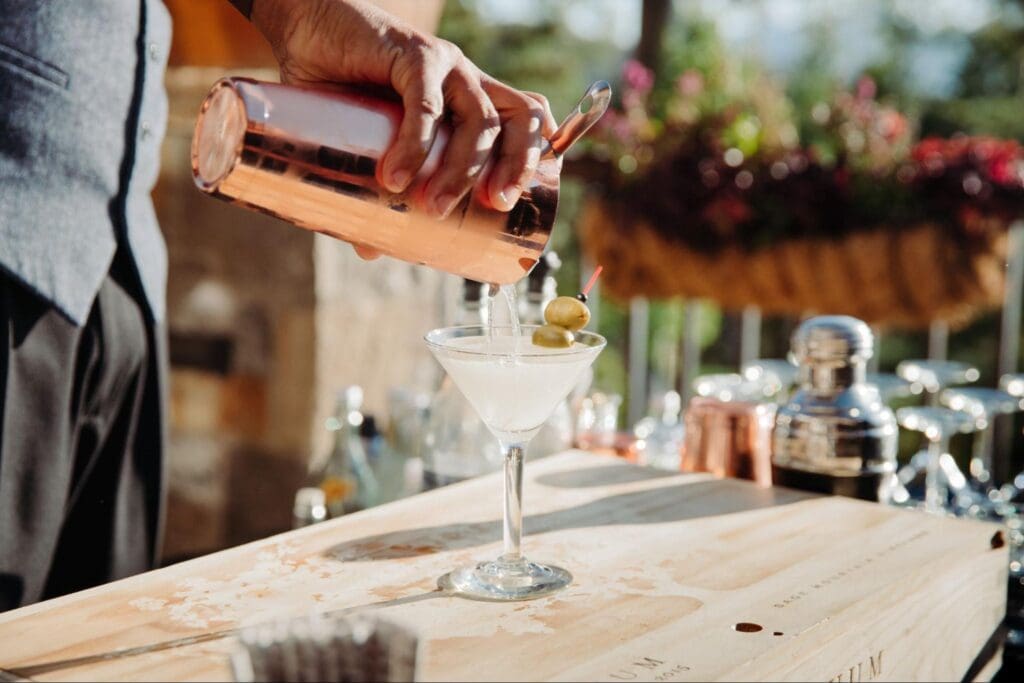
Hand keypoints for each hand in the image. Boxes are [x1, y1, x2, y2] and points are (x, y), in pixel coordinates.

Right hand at [253, 0, 556, 245]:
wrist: (305, 28)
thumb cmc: (342, 86)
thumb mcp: (370, 142)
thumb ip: (374, 192)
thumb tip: (371, 250)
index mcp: (469, 99)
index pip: (523, 122)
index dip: (533, 156)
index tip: (516, 200)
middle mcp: (466, 79)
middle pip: (515, 121)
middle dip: (513, 167)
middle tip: (494, 205)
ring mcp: (444, 64)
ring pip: (478, 118)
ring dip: (462, 168)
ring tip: (434, 206)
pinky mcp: (412, 53)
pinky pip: (425, 102)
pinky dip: (415, 143)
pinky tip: (396, 177)